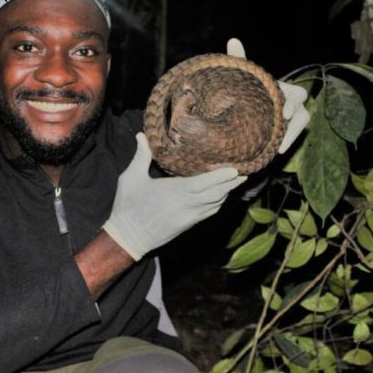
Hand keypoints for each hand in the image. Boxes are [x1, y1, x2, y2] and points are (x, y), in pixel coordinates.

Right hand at [103, 133, 246, 259]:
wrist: (127, 238)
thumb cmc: (127, 207)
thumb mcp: (130, 179)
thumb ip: (140, 156)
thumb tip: (141, 135)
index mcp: (174, 193)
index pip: (203, 184)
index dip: (221, 177)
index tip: (235, 169)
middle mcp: (185, 206)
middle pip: (216, 195)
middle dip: (231, 184)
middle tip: (245, 172)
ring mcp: (188, 218)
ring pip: (215, 205)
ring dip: (227, 193)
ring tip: (237, 181)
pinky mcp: (187, 225)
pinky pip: (209, 213)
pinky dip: (218, 203)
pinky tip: (221, 196)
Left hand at [226, 38, 309, 153]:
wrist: (246, 105)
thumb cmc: (248, 87)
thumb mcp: (244, 75)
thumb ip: (240, 60)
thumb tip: (233, 40)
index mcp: (287, 90)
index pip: (299, 96)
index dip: (293, 104)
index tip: (284, 114)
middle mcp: (293, 105)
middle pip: (303, 116)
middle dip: (295, 129)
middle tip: (282, 142)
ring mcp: (291, 121)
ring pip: (298, 130)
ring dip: (290, 139)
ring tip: (278, 151)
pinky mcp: (286, 133)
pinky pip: (290, 140)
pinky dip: (283, 144)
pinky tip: (273, 153)